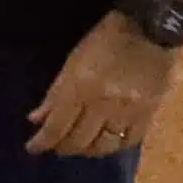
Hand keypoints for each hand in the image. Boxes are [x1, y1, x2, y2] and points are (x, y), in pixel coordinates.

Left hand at [28, 9, 179, 158]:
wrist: (149, 31)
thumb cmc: (104, 41)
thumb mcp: (72, 61)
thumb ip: (55, 93)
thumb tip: (36, 119)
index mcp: (80, 89)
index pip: (56, 126)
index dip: (42, 142)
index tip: (32, 148)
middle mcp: (103, 105)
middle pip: (79, 140)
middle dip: (64, 147)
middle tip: (57, 147)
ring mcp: (128, 111)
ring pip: (105, 145)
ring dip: (88, 150)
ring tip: (81, 147)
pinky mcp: (149, 113)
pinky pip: (130, 140)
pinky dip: (115, 145)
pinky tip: (107, 142)